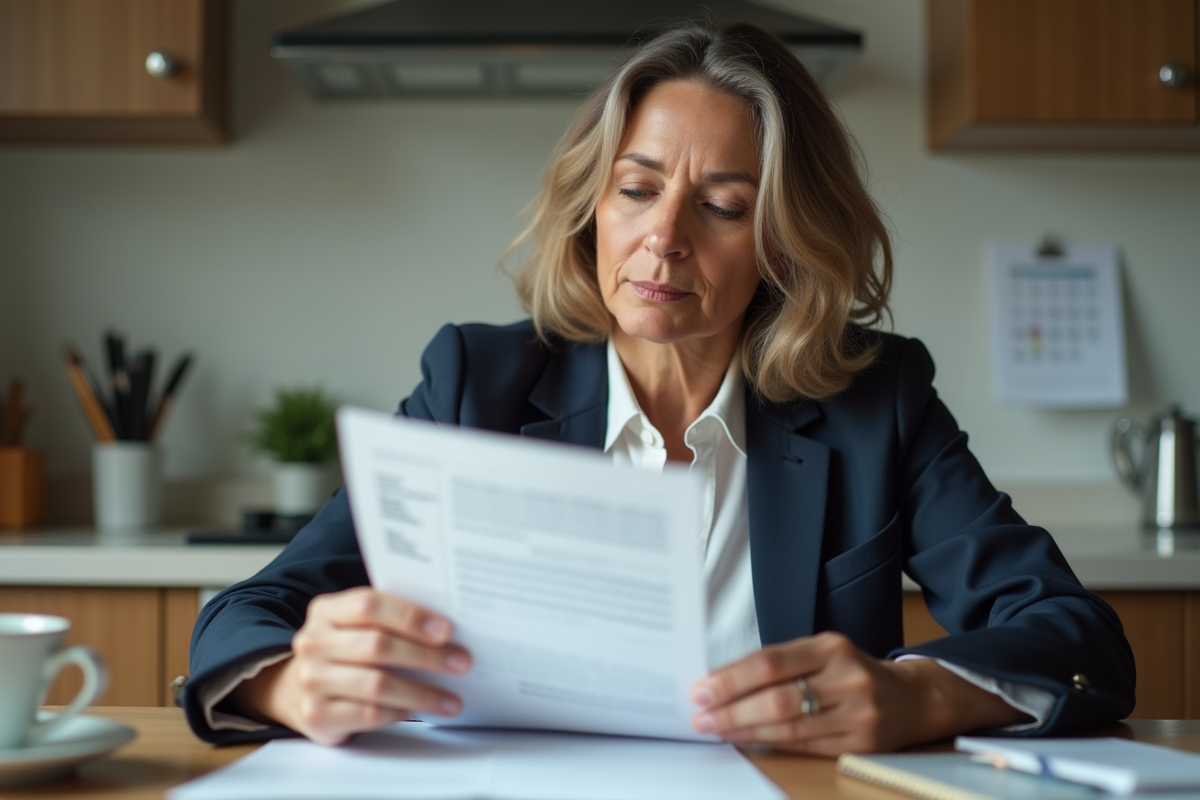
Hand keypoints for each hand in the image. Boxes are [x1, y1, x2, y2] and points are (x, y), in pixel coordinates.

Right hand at [228, 587, 471, 745]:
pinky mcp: (318, 715)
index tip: (446, 630)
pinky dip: (399, 712)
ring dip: (421, 693)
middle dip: (426, 656)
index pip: (369, 605)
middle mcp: (314, 643)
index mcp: (326, 611)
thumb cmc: (342, 651)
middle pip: (378, 646)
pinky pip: (368, 714)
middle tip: (461, 663)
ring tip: (451, 699)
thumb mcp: (354, 625)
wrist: (293, 689)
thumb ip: (388, 619)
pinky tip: (417, 710)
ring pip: (377, 685)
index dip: (410, 616)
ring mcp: (312, 680)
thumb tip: (446, 629)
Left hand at [689, 632, 1027, 754]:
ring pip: (788, 726)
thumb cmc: (854, 672)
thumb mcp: (824, 652)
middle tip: (700, 714)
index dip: (732, 678)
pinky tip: (747, 740)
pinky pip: (804, 745)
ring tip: (715, 729)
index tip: (702, 688)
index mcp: (832, 647)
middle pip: (777, 697)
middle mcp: (846, 678)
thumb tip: (723, 680)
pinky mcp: (860, 744)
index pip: (771, 662)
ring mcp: (856, 714)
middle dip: (732, 708)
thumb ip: (781, 664)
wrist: (914, 698)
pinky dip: (770, 742)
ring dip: (744, 729)